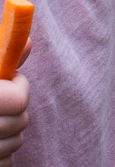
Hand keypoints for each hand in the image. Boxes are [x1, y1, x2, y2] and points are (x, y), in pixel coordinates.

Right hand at [0, 39, 29, 166]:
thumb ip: (0, 57)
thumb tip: (28, 43)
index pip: (19, 99)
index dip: (18, 87)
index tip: (8, 82)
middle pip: (21, 121)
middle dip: (14, 110)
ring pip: (16, 142)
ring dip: (9, 131)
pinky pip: (8, 161)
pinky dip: (2, 153)